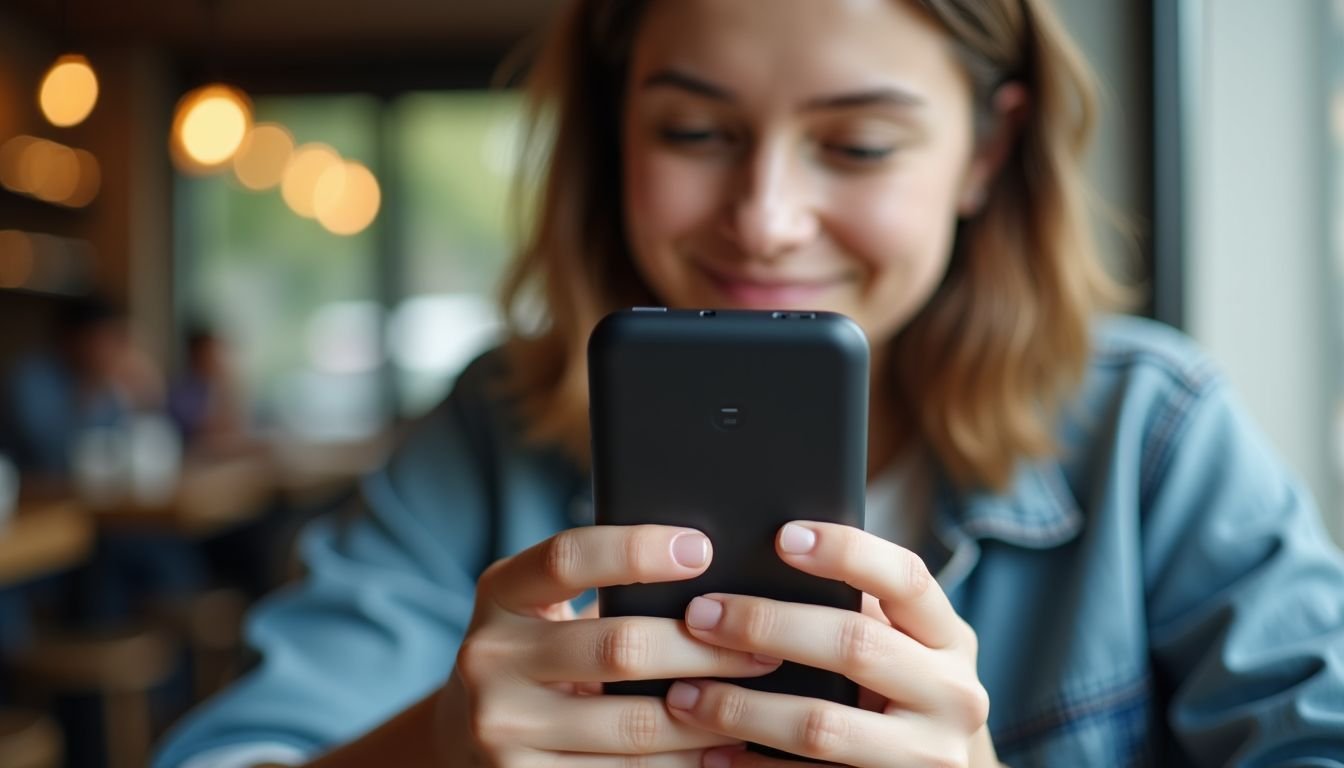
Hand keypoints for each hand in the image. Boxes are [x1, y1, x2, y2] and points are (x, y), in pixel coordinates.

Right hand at [437, 524, 783, 766]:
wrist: (467, 734)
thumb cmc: (539, 654)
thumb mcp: (544, 607)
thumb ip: (602, 589)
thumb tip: (714, 575)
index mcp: (500, 593)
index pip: (568, 558)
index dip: (636, 549)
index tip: (703, 549)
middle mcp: (488, 657)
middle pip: (616, 646)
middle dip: (703, 648)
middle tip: (764, 646)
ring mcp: (499, 728)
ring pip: (632, 724)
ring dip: (708, 715)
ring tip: (758, 701)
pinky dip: (682, 763)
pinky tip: (721, 750)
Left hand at [663, 522, 998, 766]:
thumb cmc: (900, 693)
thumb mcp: (902, 647)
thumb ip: (857, 609)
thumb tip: (760, 561)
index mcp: (949, 638)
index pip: (906, 578)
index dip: (847, 552)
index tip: (783, 536)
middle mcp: (953, 694)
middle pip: (854, 644)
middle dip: (767, 625)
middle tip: (700, 615)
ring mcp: (927, 755)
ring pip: (821, 725)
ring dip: (741, 708)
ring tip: (685, 694)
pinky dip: (754, 766)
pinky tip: (712, 752)